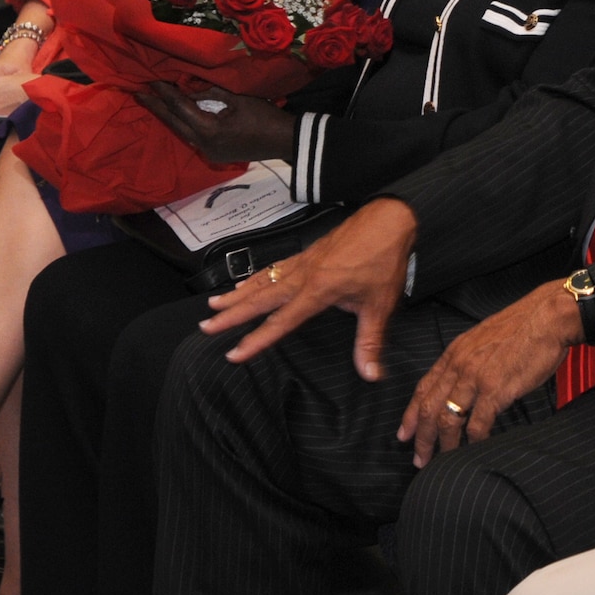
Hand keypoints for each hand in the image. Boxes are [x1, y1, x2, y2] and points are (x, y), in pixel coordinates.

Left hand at [137, 81, 296, 163]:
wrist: (285, 141)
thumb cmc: (265, 116)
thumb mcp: (238, 98)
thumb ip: (211, 93)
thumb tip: (189, 87)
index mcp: (210, 130)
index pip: (180, 108)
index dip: (165, 93)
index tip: (150, 81)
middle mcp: (204, 144)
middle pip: (174, 123)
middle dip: (156, 107)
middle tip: (138, 93)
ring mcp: (209, 152)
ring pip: (182, 131)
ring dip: (168, 117)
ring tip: (153, 102)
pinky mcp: (215, 154)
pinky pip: (193, 137)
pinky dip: (184, 124)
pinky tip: (178, 116)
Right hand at [199, 198, 415, 376]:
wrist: (388, 219)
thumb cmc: (383, 260)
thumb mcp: (379, 304)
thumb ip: (370, 341)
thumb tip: (371, 375)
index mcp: (318, 291)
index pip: (281, 322)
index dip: (256, 340)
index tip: (233, 354)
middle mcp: (303, 276)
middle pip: (261, 299)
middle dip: (232, 314)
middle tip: (206, 326)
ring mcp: (303, 262)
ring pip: (263, 280)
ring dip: (238, 294)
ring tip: (215, 305)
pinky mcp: (307, 253)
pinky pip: (274, 266)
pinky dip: (256, 276)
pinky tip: (248, 282)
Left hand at [398, 281, 580, 467]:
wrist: (548, 316)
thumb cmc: (525, 325)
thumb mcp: (485, 337)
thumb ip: (470, 358)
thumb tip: (466, 381)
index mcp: (456, 352)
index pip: (423, 388)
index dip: (411, 414)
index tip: (404, 432)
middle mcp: (460, 365)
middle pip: (429, 408)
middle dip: (421, 437)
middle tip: (419, 458)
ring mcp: (476, 378)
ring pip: (448, 420)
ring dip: (443, 445)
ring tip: (442, 460)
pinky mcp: (496, 390)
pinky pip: (478, 425)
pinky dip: (474, 442)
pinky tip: (475, 449)